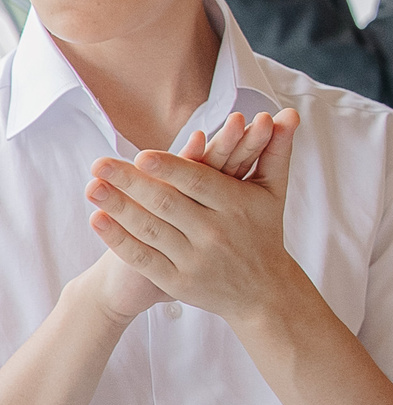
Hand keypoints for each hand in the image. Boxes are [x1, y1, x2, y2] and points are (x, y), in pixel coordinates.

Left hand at [84, 110, 308, 327]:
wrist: (263, 291)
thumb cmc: (264, 230)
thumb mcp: (274, 191)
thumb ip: (276, 150)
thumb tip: (289, 114)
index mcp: (238, 206)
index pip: (200, 183)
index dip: (171, 168)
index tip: (142, 154)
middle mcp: (216, 234)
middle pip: (167, 205)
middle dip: (131, 183)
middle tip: (100, 163)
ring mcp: (195, 260)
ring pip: (150, 230)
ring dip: (118, 207)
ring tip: (91, 186)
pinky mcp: (178, 281)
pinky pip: (142, 258)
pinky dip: (117, 240)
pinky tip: (97, 219)